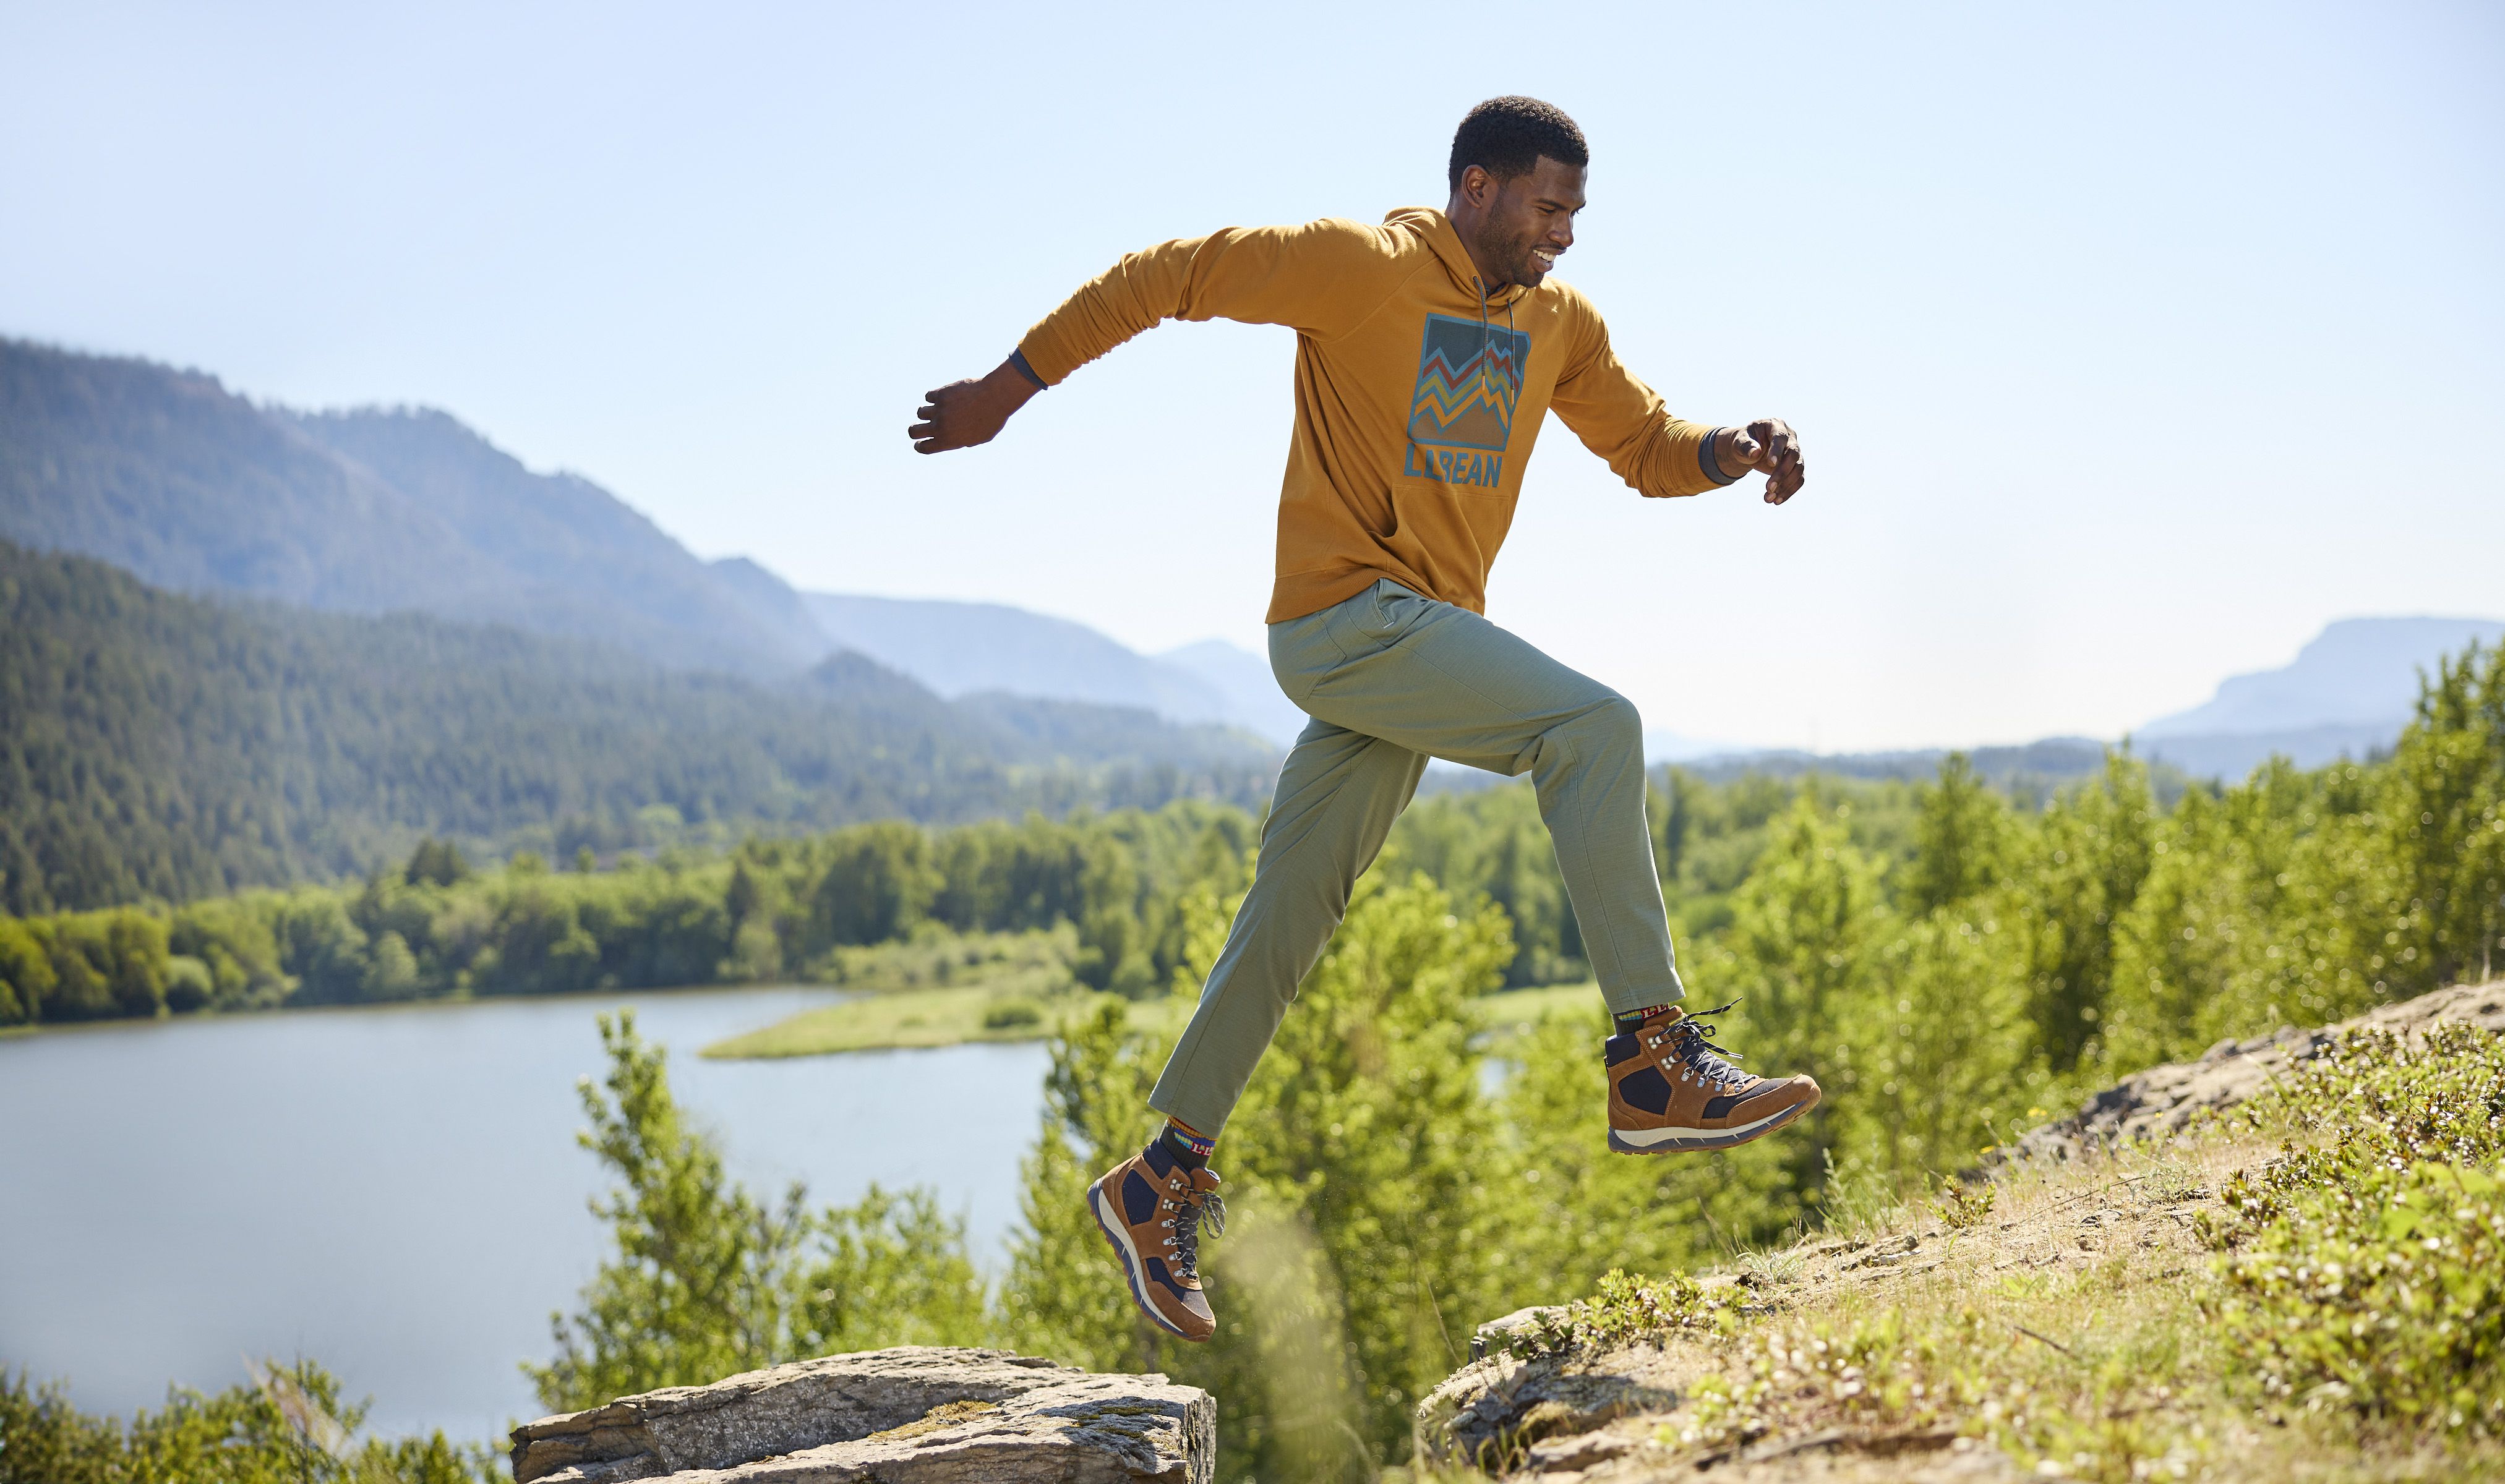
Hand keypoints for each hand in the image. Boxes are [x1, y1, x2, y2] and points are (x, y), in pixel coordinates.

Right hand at [909, 358, 1041, 453]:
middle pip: (913, 431)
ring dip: (927, 412)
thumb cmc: (992, 419)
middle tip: (920, 428)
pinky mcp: (941, 393)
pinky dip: (933, 397)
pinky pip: (928, 396)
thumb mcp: (980, 437)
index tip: (919, 443)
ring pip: (920, 412)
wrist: (995, 397)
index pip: (924, 448)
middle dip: (914, 431)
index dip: (919, 446)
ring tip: (939, 409)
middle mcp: (940, 426)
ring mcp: (939, 409)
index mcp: (948, 441)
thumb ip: (964, 440)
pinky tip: (944, 397)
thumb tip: (954, 439)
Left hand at [1713, 418, 1805, 503]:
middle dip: (1782, 473)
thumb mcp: (1740, 441)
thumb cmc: (1744, 441)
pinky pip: (1798, 479)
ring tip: (1769, 499)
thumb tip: (1755, 453)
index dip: (1777, 450)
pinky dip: (1789, 491)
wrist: (1749, 448)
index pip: (1781, 437)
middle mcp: (1790, 437)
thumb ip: (1746, 445)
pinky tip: (1777, 501)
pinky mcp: (1795, 466)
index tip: (1769, 464)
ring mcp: (1795, 452)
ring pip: (1798, 469)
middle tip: (1768, 488)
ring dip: (1786, 486)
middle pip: (1793, 455)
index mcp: (1776, 425)